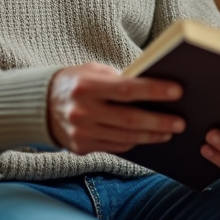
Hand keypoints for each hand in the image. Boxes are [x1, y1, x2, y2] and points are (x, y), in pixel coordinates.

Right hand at [48, 63, 184, 154]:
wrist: (39, 106)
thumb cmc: (74, 82)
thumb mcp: (92, 71)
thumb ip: (118, 79)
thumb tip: (152, 90)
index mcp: (85, 86)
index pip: (126, 89)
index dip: (154, 91)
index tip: (177, 91)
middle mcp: (82, 111)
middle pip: (129, 119)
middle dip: (159, 121)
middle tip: (180, 122)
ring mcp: (81, 132)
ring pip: (126, 137)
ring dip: (151, 135)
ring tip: (169, 131)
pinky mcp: (81, 148)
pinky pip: (116, 147)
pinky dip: (134, 141)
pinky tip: (147, 136)